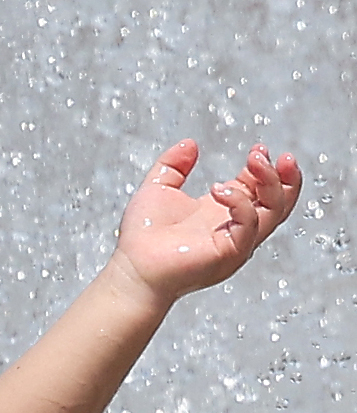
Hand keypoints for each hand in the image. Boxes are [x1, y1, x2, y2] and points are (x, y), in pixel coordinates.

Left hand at [109, 139, 301, 305]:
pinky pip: (250, 225)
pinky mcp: (230, 252)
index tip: (257, 149)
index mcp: (223, 212)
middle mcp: (236, 227)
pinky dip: (241, 203)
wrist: (131, 269)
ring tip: (254, 161)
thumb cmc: (142, 236)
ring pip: (275, 210)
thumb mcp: (158, 188)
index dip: (265, 168)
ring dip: (271, 182)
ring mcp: (237, 242)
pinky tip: (219, 190)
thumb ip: (173, 165)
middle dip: (281, 175)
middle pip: (280, 200)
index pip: (260, 189)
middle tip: (263, 154)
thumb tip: (190, 143)